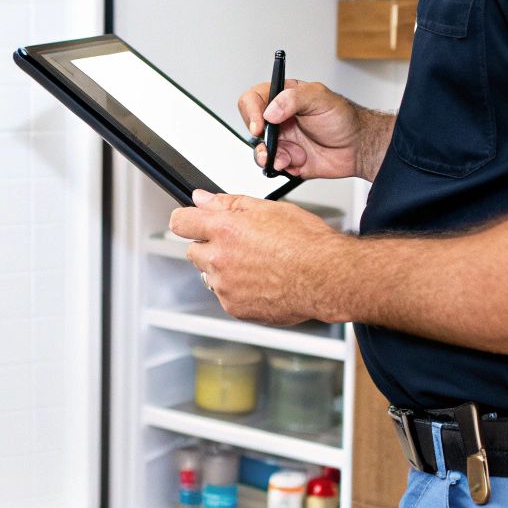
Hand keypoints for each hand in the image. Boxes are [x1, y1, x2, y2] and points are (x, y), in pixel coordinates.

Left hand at [169, 190, 347, 325]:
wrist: (326, 277)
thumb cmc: (306, 243)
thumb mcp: (267, 209)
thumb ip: (228, 203)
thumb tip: (202, 199)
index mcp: (224, 230)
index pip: (181, 222)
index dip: (187, 220)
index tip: (191, 222)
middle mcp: (220, 259)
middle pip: (194, 252)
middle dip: (210, 246)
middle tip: (240, 244)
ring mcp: (226, 286)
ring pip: (211, 275)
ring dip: (224, 269)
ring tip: (258, 264)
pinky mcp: (235, 308)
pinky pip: (226, 296)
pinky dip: (238, 290)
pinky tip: (262, 281)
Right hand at [237, 78, 391, 181]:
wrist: (358, 147)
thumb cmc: (343, 119)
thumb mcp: (320, 98)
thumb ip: (292, 98)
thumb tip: (270, 111)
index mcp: (283, 98)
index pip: (253, 99)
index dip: (251, 111)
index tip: (260, 124)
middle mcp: (278, 118)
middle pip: (251, 126)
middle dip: (260, 138)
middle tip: (270, 143)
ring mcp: (281, 140)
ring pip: (259, 149)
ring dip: (269, 155)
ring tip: (286, 157)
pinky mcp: (286, 159)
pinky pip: (272, 166)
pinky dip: (281, 166)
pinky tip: (296, 161)